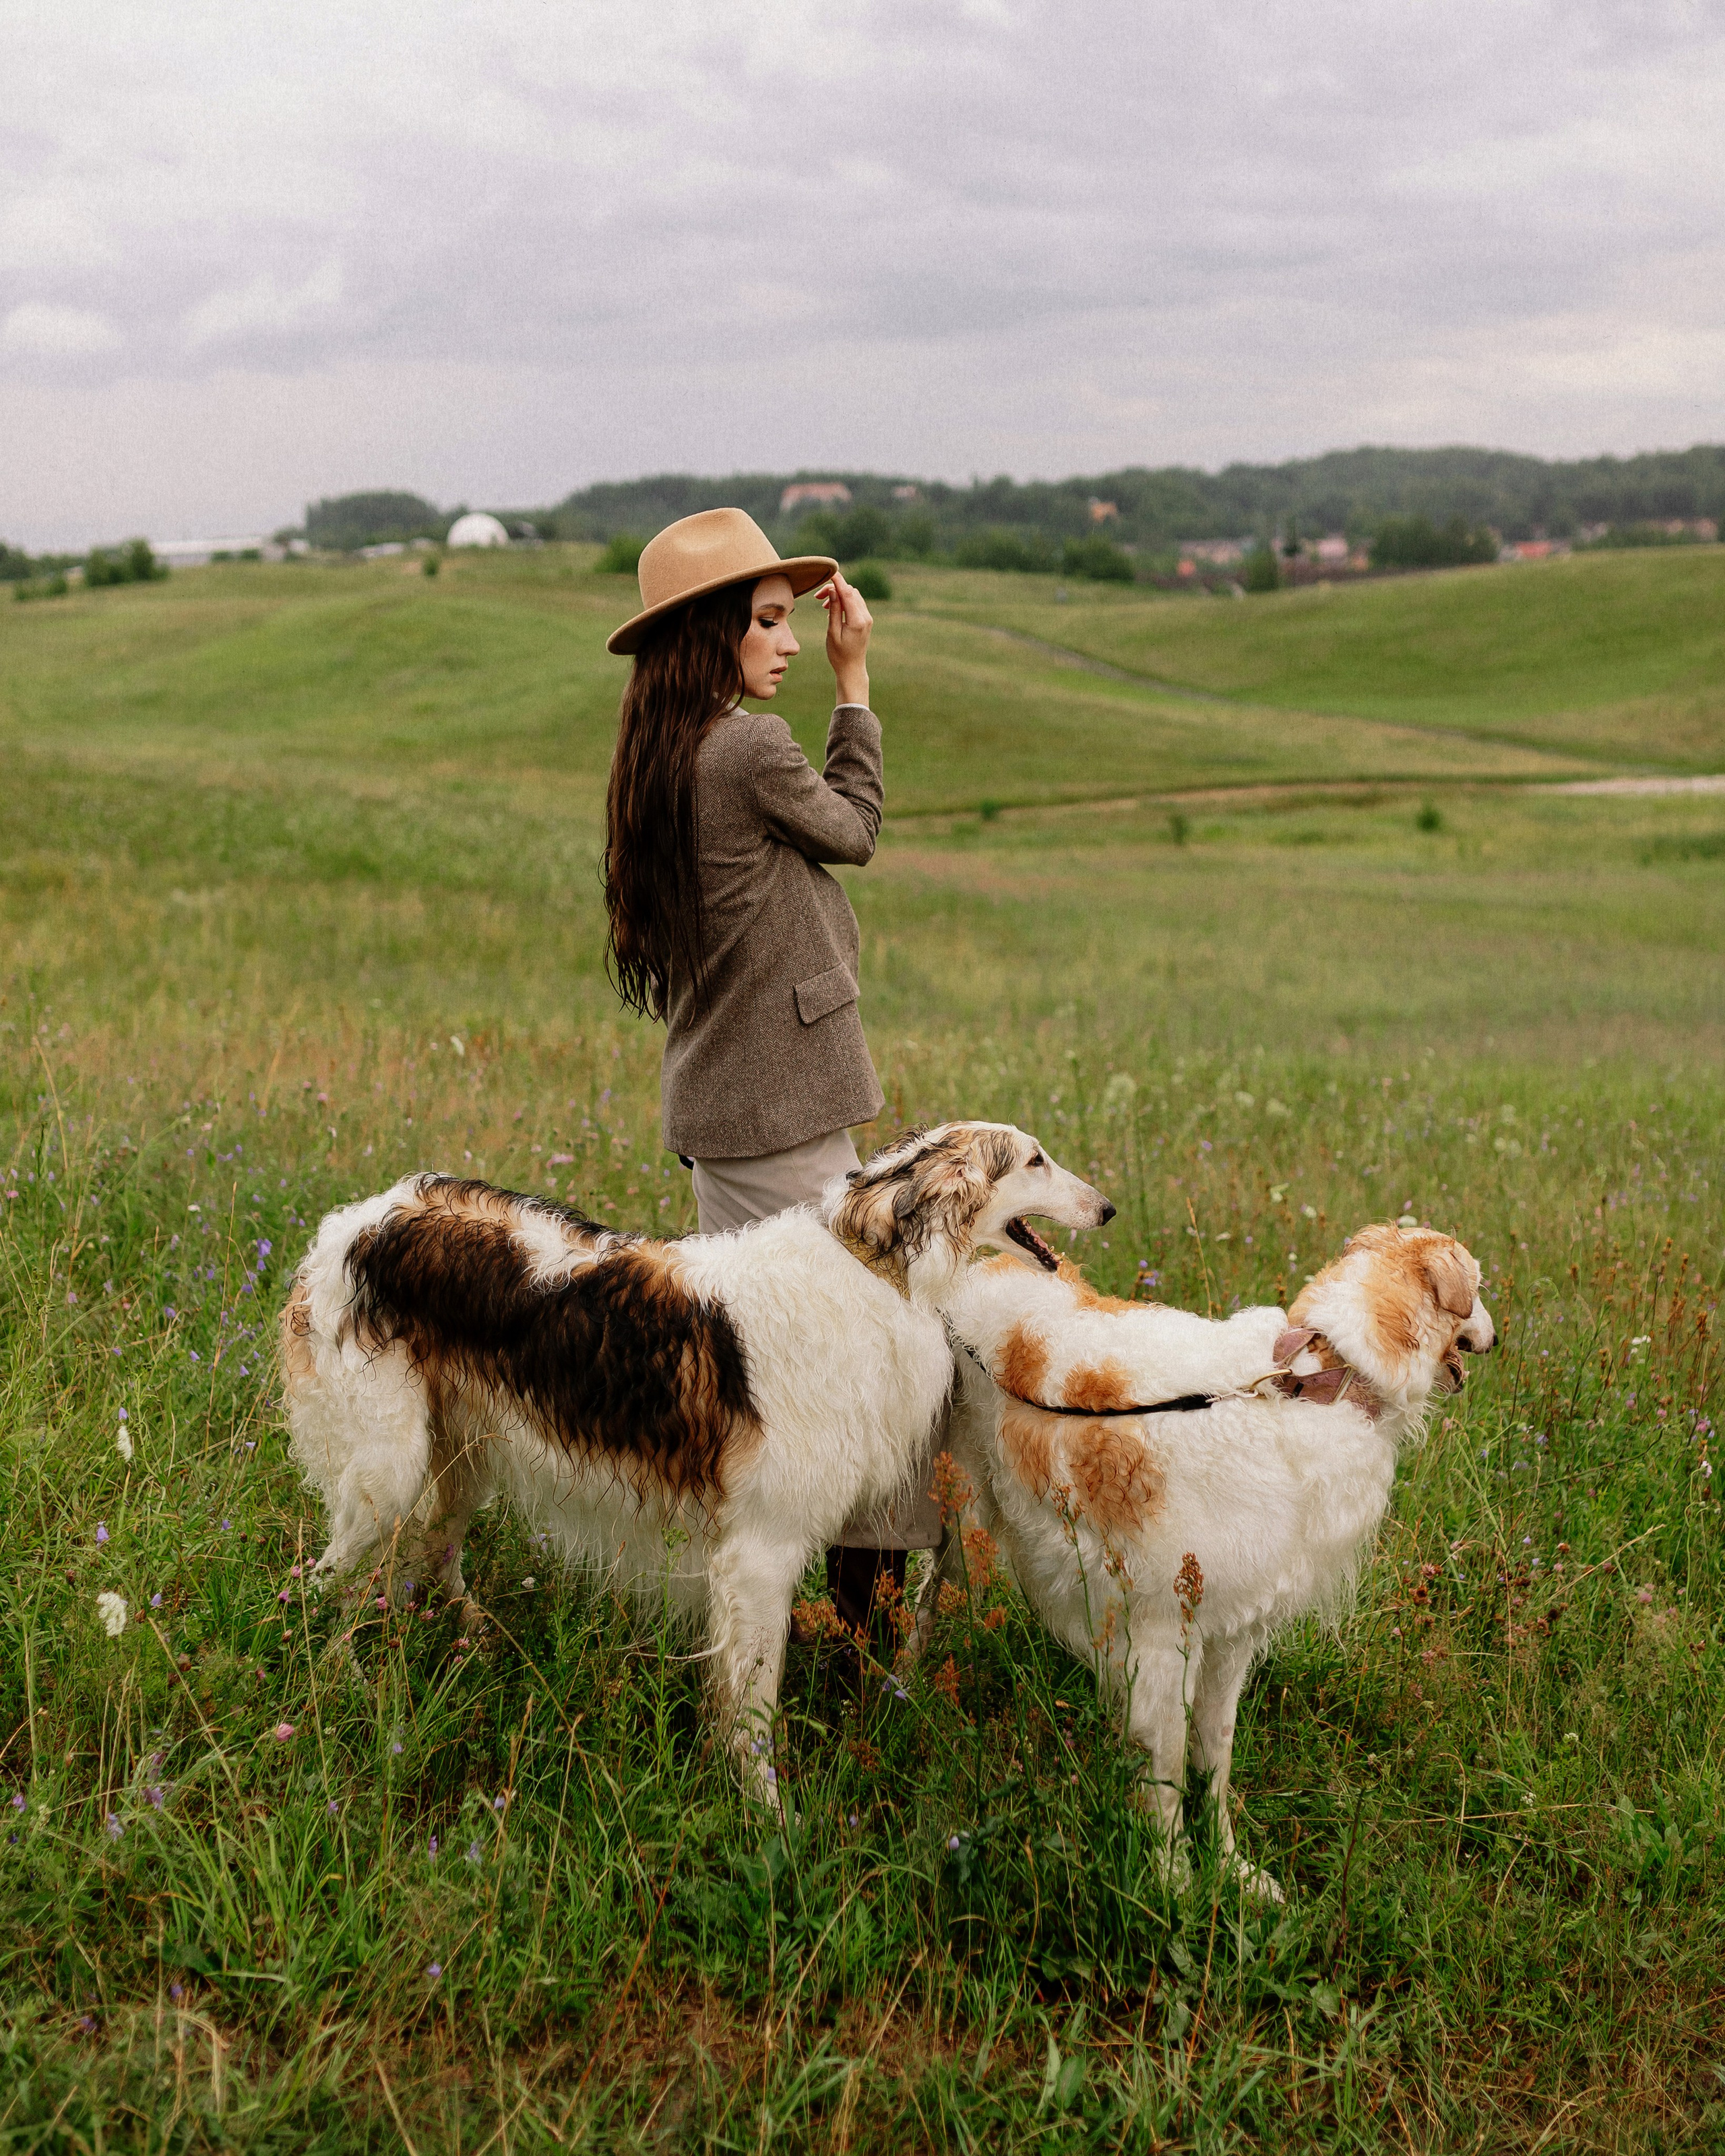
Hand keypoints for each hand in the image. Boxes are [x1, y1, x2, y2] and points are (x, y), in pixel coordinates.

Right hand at [820, 572, 871, 706]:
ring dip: (839, 595)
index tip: (829, 572)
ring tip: (824, 607)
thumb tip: (834, 591)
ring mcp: (868, 618)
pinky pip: (856, 603)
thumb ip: (834, 610)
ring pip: (853, 596)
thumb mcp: (832, 632)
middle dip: (835, 589)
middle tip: (818, 598)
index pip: (847, 593)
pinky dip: (844, 601)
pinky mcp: (866, 620)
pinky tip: (833, 611)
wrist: (852, 668)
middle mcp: (866, 617)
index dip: (837, 581)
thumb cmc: (839, 654)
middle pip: (850, 592)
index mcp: (857, 620)